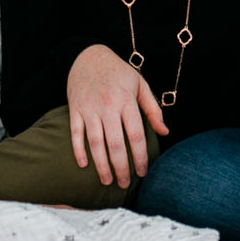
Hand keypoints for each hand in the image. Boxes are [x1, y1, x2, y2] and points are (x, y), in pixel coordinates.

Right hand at [66, 45, 168, 188]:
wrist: (88, 56)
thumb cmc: (118, 72)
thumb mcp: (140, 85)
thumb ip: (153, 109)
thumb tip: (164, 132)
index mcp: (127, 101)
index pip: (136, 136)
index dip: (140, 157)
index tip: (143, 172)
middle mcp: (108, 106)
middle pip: (115, 144)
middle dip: (121, 168)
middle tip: (125, 184)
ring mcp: (89, 108)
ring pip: (95, 143)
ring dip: (101, 165)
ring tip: (107, 181)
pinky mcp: (74, 109)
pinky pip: (75, 134)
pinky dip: (78, 150)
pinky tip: (84, 165)